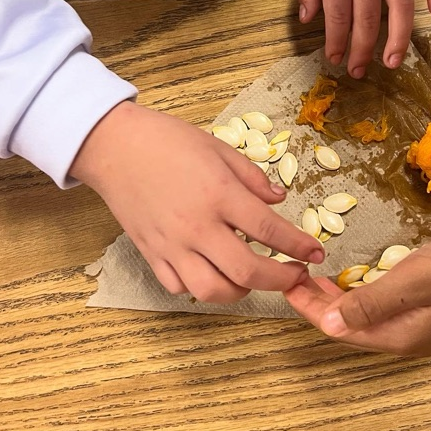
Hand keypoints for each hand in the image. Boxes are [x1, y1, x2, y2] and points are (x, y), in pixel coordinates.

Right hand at [72, 101, 324, 302]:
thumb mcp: (218, 147)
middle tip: (295, 275)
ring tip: (253, 277)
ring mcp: (172, 245)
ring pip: (213, 290)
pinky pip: (181, 287)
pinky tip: (214, 272)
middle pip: (247, 270)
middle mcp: (197, 226)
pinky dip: (202, 287)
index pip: (269, 230)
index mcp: (218, 194)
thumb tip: (279, 199)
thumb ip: (252, 177)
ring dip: (241, 290)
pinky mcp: (151, 254)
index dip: (298, 246)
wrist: (113, 146)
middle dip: (280, 279)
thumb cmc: (167, 140)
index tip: (316, 254)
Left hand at [285, 226, 430, 356]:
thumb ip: (372, 301)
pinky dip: (364, 292)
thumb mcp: (418, 279)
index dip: (308, 307)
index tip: (284, 279)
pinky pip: (387, 307)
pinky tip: (361, 276)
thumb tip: (326, 322)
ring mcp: (424, 325)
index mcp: (400, 336)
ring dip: (340, 298)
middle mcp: (408, 338)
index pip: (338, 328)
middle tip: (293, 272)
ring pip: (368, 317)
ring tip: (316, 275)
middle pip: (350, 326)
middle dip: (318, 304)